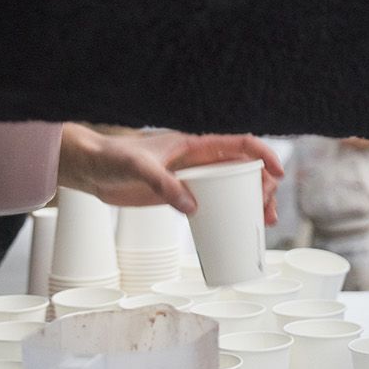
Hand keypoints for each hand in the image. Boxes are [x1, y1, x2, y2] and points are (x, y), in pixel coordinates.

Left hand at [57, 126, 284, 223]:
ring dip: (252, 201)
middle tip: (267, 211)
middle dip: (263, 186)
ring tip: (265, 222)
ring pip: (232, 186)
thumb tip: (193, 208)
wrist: (91, 169)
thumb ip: (165, 185)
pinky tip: (238, 226)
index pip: (239, 142)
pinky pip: (214, 201)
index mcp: (195, 143)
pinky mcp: (180, 193)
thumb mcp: (139, 168)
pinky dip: (229, 212)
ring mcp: (191, 177)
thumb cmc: (113, 158)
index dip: (263, 154)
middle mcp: (198, 159)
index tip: (278, 173)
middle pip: (243, 168)